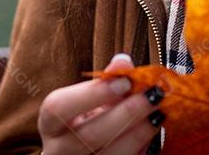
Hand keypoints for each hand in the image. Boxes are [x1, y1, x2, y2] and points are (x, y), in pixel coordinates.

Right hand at [38, 53, 164, 154]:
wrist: (80, 153)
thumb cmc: (85, 119)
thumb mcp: (89, 99)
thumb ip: (107, 79)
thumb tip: (123, 62)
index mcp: (51, 123)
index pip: (60, 107)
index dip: (93, 94)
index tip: (125, 81)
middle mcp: (58, 149)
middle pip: (90, 135)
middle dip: (126, 114)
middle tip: (152, 97)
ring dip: (139, 134)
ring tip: (158, 115)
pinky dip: (141, 150)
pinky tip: (152, 135)